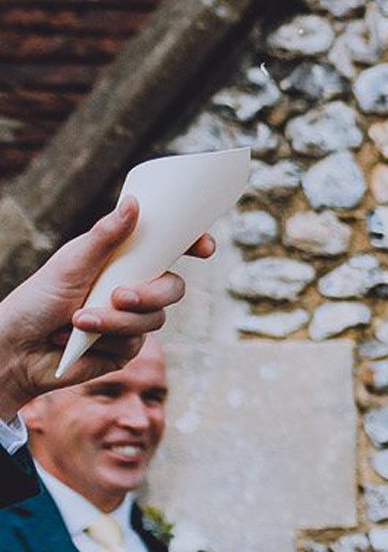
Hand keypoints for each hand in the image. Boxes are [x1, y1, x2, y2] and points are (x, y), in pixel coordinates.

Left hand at [0, 198, 216, 420]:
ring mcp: (132, 320)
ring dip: (115, 320)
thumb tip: (132, 202)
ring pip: (154, 319)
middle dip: (151, 294)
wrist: (18, 348)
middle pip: (173, 287)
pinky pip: (134, 343)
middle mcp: (132, 288)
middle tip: (121, 297)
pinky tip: (78, 339)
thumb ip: (104, 237)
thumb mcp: (70, 263)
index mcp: (121, 261)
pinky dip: (105, 339)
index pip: (166, 250)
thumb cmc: (37, 300)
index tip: (204, 247)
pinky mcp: (126, 348)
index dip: (191, 245)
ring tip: (79, 320)